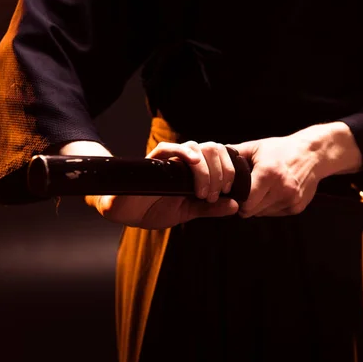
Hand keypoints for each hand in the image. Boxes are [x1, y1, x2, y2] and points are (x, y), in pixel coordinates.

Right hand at [85, 141, 237, 228]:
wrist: (126, 214)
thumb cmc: (154, 210)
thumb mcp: (188, 212)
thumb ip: (211, 208)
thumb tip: (236, 205)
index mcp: (196, 169)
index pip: (220, 156)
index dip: (229, 170)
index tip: (228, 190)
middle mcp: (185, 160)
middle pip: (213, 149)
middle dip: (221, 171)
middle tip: (217, 193)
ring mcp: (169, 158)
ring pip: (196, 147)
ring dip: (207, 170)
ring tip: (204, 192)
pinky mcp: (152, 160)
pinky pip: (169, 147)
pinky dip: (184, 152)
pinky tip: (194, 163)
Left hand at [227, 134, 323, 217]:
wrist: (313, 154)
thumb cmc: (281, 149)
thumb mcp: (256, 147)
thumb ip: (234, 155)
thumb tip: (210, 159)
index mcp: (269, 173)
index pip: (244, 200)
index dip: (236, 198)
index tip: (233, 193)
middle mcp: (282, 189)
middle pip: (251, 211)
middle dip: (244, 204)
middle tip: (244, 193)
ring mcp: (291, 199)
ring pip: (262, 213)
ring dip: (257, 206)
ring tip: (261, 190)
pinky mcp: (297, 207)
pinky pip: (274, 213)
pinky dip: (270, 206)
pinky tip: (274, 193)